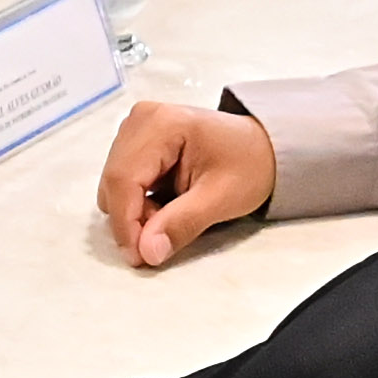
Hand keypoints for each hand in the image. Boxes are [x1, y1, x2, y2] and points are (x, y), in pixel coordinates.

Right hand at [94, 96, 274, 266]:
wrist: (264, 148)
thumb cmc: (249, 166)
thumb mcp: (221, 199)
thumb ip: (181, 224)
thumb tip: (146, 253)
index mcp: (161, 124)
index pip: (123, 179)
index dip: (125, 223)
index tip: (139, 258)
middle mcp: (140, 119)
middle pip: (114, 182)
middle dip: (133, 219)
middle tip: (165, 236)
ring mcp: (135, 128)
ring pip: (114, 185)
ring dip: (135, 212)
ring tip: (171, 214)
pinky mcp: (135, 141)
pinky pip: (121, 181)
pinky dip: (137, 202)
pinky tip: (165, 203)